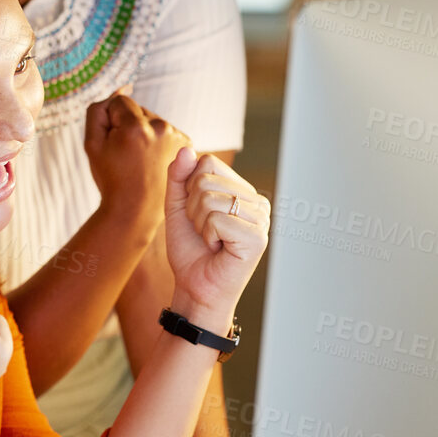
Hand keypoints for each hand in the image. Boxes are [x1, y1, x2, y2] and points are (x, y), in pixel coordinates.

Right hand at [84, 90, 190, 227]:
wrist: (135, 210)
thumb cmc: (111, 178)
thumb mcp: (92, 144)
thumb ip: (99, 110)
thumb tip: (122, 87)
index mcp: (136, 127)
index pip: (119, 102)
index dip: (110, 122)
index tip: (113, 145)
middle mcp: (161, 127)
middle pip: (138, 110)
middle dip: (128, 126)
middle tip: (125, 156)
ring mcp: (177, 136)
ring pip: (151, 121)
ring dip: (143, 133)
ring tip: (139, 160)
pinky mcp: (186, 143)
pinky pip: (165, 132)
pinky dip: (157, 141)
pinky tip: (152, 161)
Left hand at [163, 148, 269, 323]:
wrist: (194, 287)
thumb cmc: (190, 250)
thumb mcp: (177, 207)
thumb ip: (178, 177)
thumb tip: (187, 149)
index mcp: (241, 190)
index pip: (207, 161)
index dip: (189, 188)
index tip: (196, 213)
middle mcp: (256, 201)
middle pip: (206, 178)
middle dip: (192, 207)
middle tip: (203, 231)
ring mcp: (261, 218)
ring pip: (210, 198)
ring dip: (199, 223)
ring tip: (211, 240)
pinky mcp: (257, 237)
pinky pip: (217, 219)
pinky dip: (208, 235)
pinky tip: (218, 248)